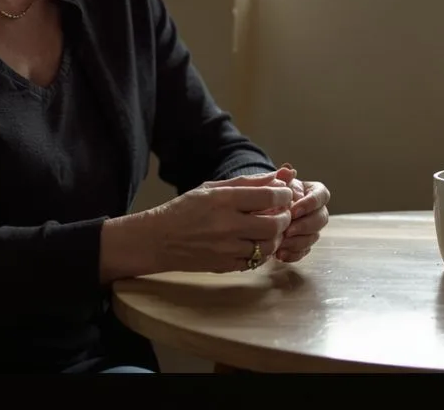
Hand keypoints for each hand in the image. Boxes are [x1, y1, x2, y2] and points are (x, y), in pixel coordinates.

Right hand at [145, 175, 293, 273]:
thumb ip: (246, 182)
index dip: (284, 195)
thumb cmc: (185, 209)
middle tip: (281, 213)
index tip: (284, 194)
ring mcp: (227, 249)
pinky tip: (256, 242)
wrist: (158, 240)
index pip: (269, 197)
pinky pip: (256, 261)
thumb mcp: (211, 188)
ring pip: (269, 245)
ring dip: (276, 236)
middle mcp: (227, 225)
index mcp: (223, 200)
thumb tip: (277, 177)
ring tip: (269, 228)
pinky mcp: (226, 266)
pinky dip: (262, 252)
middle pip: (275, 224)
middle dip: (284, 217)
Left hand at [270, 164, 329, 263]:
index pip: (321, 196)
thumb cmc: (272, 192)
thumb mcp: (276, 182)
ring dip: (298, 242)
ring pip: (314, 237)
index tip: (294, 210)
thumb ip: (282, 177)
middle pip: (321, 219)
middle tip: (288, 230)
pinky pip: (304, 252)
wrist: (261, 208)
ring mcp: (311, 229)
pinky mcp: (303, 244)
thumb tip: (288, 170)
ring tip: (281, 244)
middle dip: (305, 226)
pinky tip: (280, 256)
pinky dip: (293, 255)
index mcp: (314, 192)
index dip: (310, 204)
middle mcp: (317, 211)